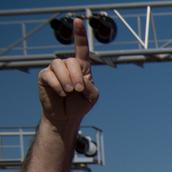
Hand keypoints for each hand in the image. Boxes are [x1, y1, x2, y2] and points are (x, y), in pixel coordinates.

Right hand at [37, 18, 98, 132]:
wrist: (66, 116)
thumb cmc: (80, 104)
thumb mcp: (92, 95)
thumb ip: (90, 85)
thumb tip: (79, 78)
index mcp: (81, 67)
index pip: (81, 48)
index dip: (79, 34)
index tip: (78, 20)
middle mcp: (67, 65)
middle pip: (71, 60)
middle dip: (77, 76)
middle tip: (78, 90)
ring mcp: (54, 69)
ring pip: (59, 65)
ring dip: (67, 80)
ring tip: (70, 92)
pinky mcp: (44, 76)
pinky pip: (49, 75)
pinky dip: (58, 85)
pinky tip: (61, 93)